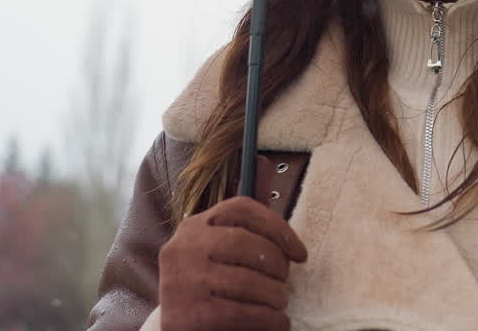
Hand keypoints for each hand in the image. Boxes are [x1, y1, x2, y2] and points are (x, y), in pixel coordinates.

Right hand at [158, 165, 307, 330]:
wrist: (177, 327)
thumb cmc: (210, 282)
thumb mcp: (221, 246)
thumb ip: (245, 216)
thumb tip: (265, 163)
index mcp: (193, 225)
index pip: (242, 209)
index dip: (279, 228)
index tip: (301, 253)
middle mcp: (183, 248)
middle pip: (246, 243)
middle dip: (276, 264)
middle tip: (285, 282)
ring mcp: (182, 282)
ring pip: (246, 281)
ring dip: (275, 294)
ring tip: (280, 302)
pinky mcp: (186, 316)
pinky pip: (241, 313)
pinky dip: (268, 319)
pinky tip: (277, 322)